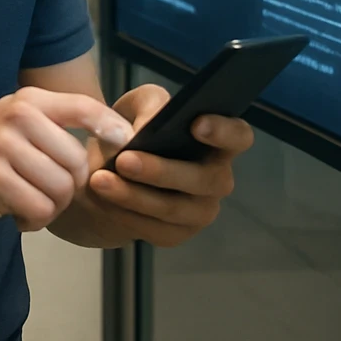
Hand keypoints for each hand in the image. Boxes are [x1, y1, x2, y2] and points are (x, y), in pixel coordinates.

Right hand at [0, 87, 133, 239]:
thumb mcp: (10, 128)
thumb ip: (50, 127)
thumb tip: (110, 135)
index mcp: (25, 101)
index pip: (83, 107)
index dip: (111, 128)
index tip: (122, 145)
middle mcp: (15, 115)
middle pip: (77, 162)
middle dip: (68, 189)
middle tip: (42, 195)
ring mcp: (3, 145)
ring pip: (62, 189)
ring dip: (50, 209)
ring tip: (25, 204)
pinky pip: (40, 210)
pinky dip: (32, 222)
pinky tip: (14, 216)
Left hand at [83, 84, 254, 247]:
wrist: (106, 168)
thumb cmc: (132, 129)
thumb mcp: (135, 106)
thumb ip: (148, 106)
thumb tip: (147, 127)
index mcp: (217, 141)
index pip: (239, 136)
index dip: (224, 131)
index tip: (196, 124)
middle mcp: (217, 178)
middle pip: (204, 178)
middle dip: (162, 170)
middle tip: (124, 159)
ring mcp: (200, 210)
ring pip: (174, 209)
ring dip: (135, 196)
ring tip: (101, 181)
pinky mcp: (176, 234)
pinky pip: (154, 229)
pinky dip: (126, 214)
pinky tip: (104, 200)